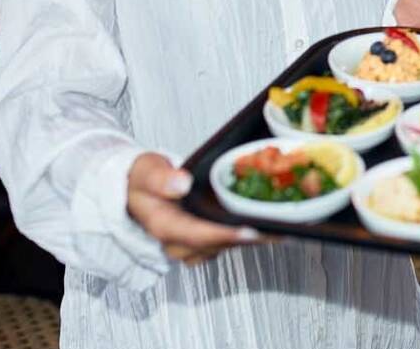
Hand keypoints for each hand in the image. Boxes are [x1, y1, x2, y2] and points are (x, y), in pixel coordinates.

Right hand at [127, 153, 266, 263]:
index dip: (225, 234)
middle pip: (218, 245)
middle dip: (249, 238)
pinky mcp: (204, 241)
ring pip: (226, 247)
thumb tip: (181, 184)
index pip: (196, 235)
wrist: (137, 189)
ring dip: (253, 239)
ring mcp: (192, 245)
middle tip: (280, 227)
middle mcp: (179, 243)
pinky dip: (248, 234)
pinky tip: (270, 223)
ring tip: (283, 225)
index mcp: (164, 226)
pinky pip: (228, 242)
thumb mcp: (146, 171)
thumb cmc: (143, 179)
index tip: (250, 230)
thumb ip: (160, 178)